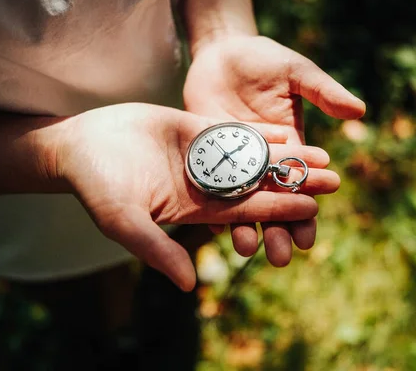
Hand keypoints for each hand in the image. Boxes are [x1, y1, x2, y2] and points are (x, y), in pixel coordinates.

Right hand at [54, 103, 339, 290]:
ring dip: (285, 156)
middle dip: (294, 183)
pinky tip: (289, 129)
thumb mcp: (123, 220)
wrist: (81, 145)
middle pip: (258, 185)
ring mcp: (201, 156)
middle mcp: (204, 185)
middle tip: (334, 178)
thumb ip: (157, 249)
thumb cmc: (97, 186)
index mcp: (194, 209)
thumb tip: (189, 286)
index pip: (245, 212)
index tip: (312, 208)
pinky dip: (260, 132)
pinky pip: (233, 131)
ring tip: (322, 152)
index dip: (278, 209)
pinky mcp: (194, 129)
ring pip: (252, 157)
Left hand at [184, 35, 365, 265]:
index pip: (301, 188)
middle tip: (280, 257)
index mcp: (291, 148)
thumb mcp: (296, 72)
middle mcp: (263, 163)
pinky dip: (211, 207)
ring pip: (242, 203)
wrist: (224, 52)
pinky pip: (210, 187)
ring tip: (247, 249)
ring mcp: (234, 163)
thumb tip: (360, 111)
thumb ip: (323, 92)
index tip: (308, 238)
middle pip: (273, 205)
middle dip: (278, 232)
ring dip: (246, 228)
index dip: (305, 214)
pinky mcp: (207, 157)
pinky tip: (211, 229)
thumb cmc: (265, 60)